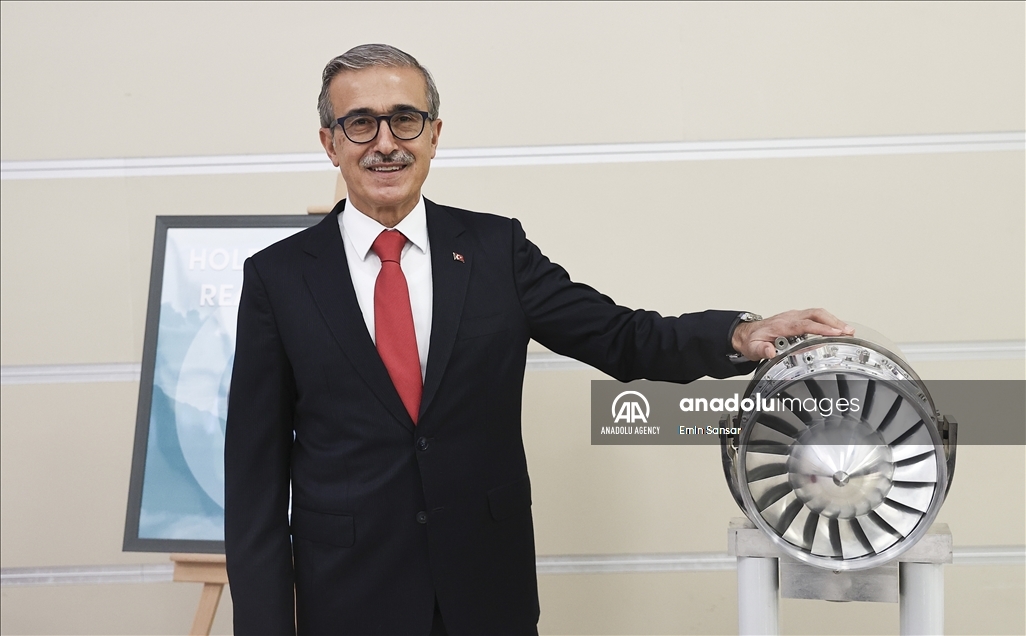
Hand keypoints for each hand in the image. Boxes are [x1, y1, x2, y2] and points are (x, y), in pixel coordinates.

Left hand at [731, 308, 853, 360]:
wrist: (748, 333)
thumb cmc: (753, 340)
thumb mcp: (753, 348)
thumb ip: (761, 350)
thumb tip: (770, 351)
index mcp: (781, 325)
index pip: (804, 325)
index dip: (821, 328)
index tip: (835, 333)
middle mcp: (790, 318)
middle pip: (815, 314)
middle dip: (833, 322)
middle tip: (848, 331)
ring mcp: (795, 316)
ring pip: (817, 313)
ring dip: (834, 320)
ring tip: (849, 330)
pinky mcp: (798, 318)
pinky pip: (816, 316)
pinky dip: (829, 320)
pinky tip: (838, 328)